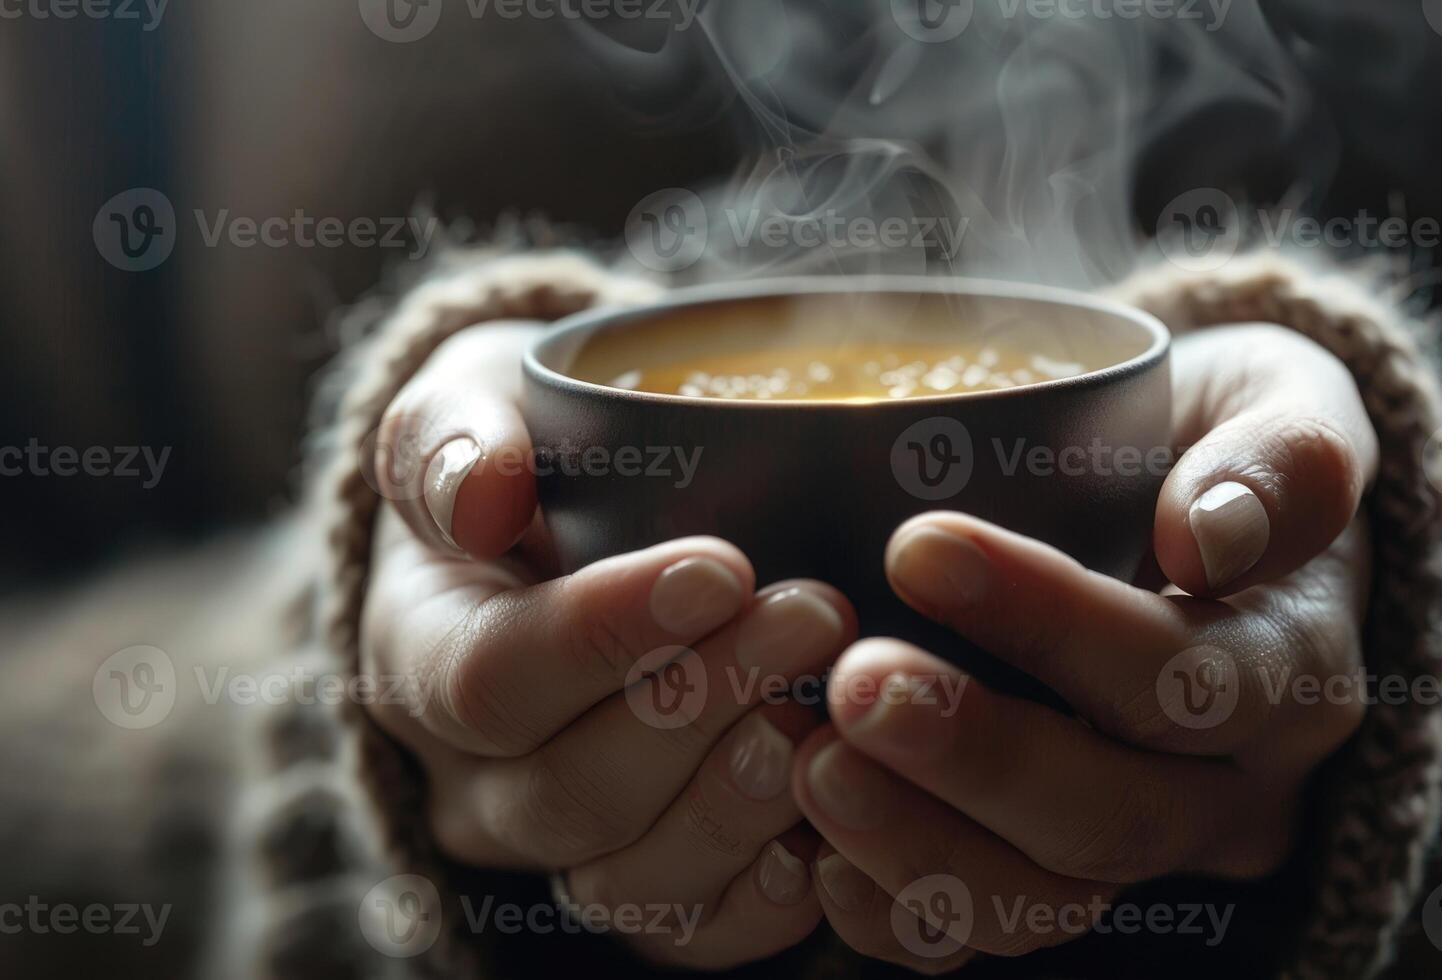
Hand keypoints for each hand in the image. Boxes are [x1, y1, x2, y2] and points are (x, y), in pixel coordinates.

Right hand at [359, 323, 857, 967]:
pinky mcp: (647, 884)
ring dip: (739, 804)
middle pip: (571, 789)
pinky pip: (692, 932)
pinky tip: (837, 824)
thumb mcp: (471, 406)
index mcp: (420, 655)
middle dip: (702, 707)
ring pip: (629, 881)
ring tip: (828, 715)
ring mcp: (560, 846)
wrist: (562, 531)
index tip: (722, 566)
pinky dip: (768, 898)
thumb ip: (453, 439)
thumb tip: (480, 496)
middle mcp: (476, 777)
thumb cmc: (527, 456)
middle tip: (815, 615)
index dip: (605, 635)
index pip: (488, 679)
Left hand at [790, 324, 1377, 969]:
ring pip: (1046, 900)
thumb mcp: (1287, 401)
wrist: (1200, 522)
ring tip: (808, 759)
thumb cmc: (1220, 445)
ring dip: (916, 844)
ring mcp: (1143, 845)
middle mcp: (1228, 785)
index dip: (1057, 626)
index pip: (1187, 675)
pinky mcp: (1059, 871)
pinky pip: (983, 930)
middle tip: (852, 682)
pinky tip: (811, 846)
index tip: (919, 546)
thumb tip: (1211, 536)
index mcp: (1290, 669)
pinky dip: (894, 907)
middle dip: (975, 759)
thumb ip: (1283, 457)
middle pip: (1113, 817)